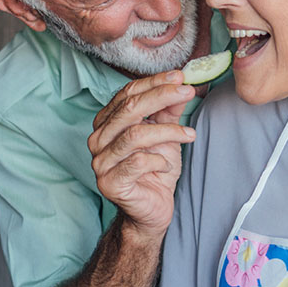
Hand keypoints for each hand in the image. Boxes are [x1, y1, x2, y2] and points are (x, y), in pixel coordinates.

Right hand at [88, 70, 195, 238]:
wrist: (153, 209)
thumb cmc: (156, 170)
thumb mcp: (166, 134)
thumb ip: (169, 110)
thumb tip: (181, 84)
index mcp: (107, 122)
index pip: (128, 93)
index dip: (155, 82)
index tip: (180, 77)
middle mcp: (98, 139)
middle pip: (129, 109)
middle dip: (162, 96)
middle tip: (187, 92)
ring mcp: (100, 162)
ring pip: (135, 135)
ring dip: (168, 132)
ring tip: (189, 134)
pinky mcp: (110, 183)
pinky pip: (138, 162)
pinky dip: (159, 159)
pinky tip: (168, 164)